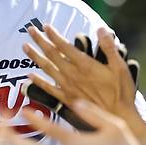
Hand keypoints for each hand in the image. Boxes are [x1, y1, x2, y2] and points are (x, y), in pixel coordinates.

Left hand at [23, 25, 137, 119]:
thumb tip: (101, 29)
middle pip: (52, 54)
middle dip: (41, 41)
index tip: (45, 26)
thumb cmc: (120, 92)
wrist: (117, 118)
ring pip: (47, 68)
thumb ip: (109, 47)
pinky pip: (49, 89)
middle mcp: (73, 74)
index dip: (54, 35)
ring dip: (35, 56)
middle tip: (30, 30)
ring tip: (25, 47)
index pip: (65, 46)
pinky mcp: (66, 99)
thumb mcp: (120, 67)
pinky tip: (29, 75)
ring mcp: (68, 87)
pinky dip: (38, 81)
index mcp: (85, 65)